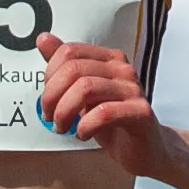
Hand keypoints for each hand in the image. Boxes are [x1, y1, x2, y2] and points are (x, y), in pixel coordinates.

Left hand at [36, 34, 161, 174]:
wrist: (144, 149)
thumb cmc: (113, 122)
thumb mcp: (83, 94)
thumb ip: (64, 68)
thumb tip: (43, 39)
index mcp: (109, 58)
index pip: (70, 52)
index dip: (50, 75)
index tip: (47, 99)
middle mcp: (122, 69)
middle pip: (74, 69)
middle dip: (52, 96)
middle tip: (48, 117)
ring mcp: (133, 89)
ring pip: (86, 88)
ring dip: (65, 112)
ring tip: (62, 127)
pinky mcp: (140, 112)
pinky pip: (104, 112)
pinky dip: (85, 126)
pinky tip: (82, 134)